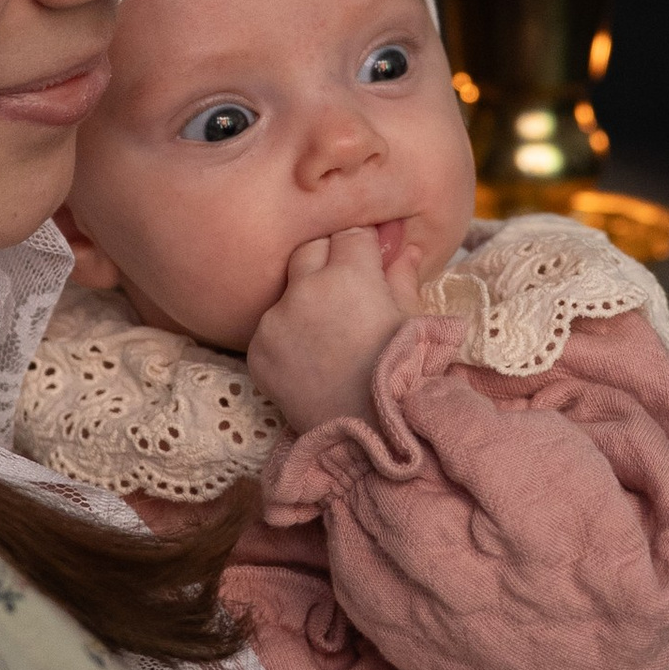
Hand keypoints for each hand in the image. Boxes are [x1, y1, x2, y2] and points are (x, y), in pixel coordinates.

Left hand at [247, 223, 425, 429]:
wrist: (370, 435)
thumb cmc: (401, 374)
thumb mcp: (412, 321)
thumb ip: (402, 275)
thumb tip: (406, 247)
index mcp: (348, 275)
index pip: (350, 234)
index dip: (364, 247)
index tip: (372, 260)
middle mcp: (304, 290)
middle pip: (310, 249)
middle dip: (329, 259)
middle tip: (350, 289)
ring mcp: (274, 322)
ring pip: (287, 290)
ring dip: (305, 298)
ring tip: (330, 332)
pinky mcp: (256, 352)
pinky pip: (270, 328)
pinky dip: (287, 335)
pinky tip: (311, 357)